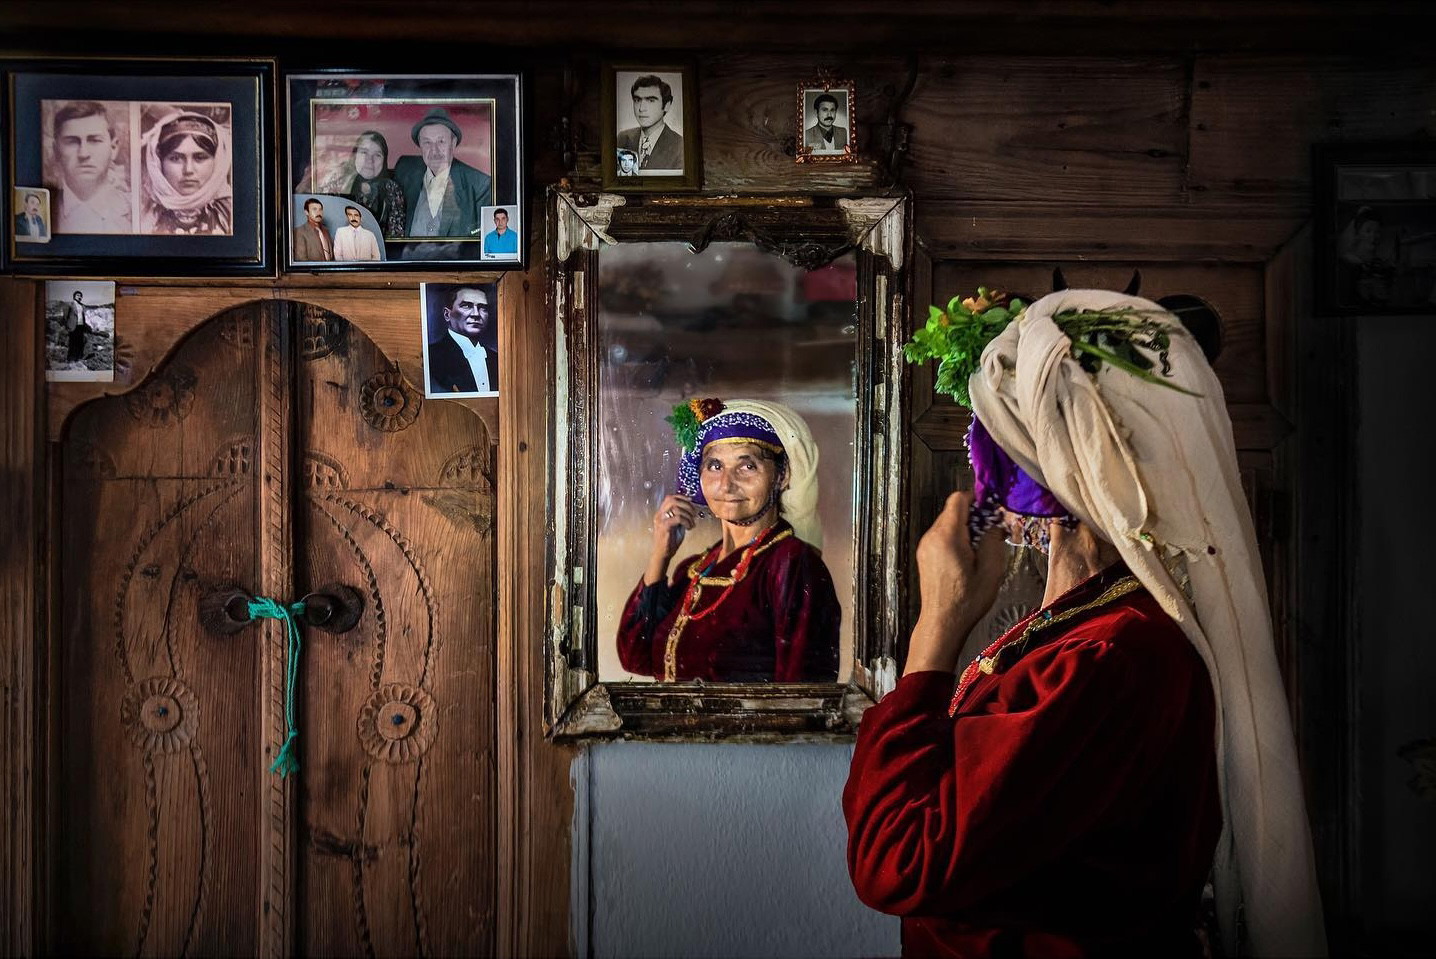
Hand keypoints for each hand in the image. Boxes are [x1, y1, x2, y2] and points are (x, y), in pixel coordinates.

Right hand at [644, 494, 697, 584]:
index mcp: (661, 513)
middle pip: (672, 500)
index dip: (681, 497)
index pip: (669, 498)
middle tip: (693, 512)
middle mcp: (659, 515)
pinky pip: (678, 518)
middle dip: (686, 504)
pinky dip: (686, 521)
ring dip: (688, 515)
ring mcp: (660, 520)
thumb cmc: (670, 541)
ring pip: (676, 508)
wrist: (662, 554)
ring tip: (692, 523)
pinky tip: (689, 527)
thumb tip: (690, 509)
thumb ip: (680, 516)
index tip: (691, 501)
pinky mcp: (664, 527)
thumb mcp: (676, 526)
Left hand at [904, 490, 1007, 674]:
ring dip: (966, 528)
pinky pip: (941, 537)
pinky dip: (956, 539)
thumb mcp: (991, 569)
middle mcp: (931, 537)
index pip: (958, 499)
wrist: (942, 623)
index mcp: (947, 536)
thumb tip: (996, 522)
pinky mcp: (925, 556)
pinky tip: (969, 556)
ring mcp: (925, 546)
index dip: (977, 498)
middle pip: (953, 511)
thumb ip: (993, 539)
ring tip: (982, 547)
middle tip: (993, 530)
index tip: (993, 508)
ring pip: (947, 524)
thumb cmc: (967, 600)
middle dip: (974, 515)